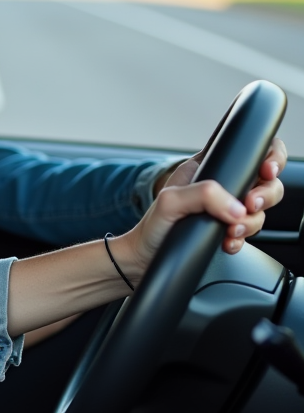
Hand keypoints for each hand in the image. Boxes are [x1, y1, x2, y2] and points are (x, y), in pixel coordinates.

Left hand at [115, 158, 278, 284]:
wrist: (144, 260)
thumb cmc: (152, 226)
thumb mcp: (171, 202)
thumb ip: (204, 195)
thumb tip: (236, 208)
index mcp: (207, 167)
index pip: (248, 152)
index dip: (269, 158)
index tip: (266, 171)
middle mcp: (220, 186)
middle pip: (266, 183)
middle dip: (265, 195)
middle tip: (250, 206)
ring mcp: (225, 208)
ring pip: (260, 210)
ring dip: (252, 222)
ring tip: (231, 231)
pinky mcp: (227, 230)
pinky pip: (250, 232)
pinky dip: (243, 239)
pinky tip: (227, 243)